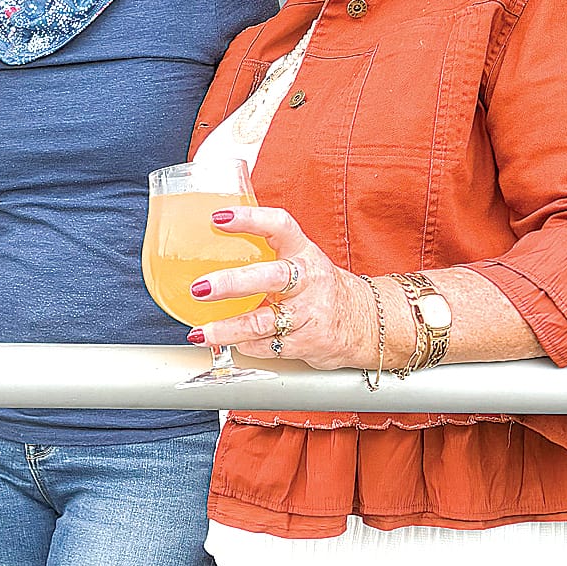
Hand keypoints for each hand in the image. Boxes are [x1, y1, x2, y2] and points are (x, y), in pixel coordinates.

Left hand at [188, 207, 372, 369]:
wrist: (365, 322)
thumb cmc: (320, 287)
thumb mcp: (301, 259)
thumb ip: (268, 248)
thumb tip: (218, 230)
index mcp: (303, 252)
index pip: (279, 226)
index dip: (250, 219)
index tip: (219, 218)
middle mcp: (308, 280)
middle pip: (270, 278)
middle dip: (232, 283)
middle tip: (201, 288)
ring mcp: (309, 313)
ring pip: (264, 322)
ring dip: (228, 329)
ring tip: (201, 332)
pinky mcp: (308, 342)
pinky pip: (268, 346)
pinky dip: (245, 346)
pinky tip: (230, 343)